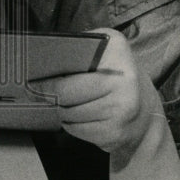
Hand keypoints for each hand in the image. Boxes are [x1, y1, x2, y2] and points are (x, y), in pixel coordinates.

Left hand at [33, 28, 159, 158]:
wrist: (146, 113)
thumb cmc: (115, 76)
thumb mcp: (105, 48)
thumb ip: (80, 45)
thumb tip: (43, 54)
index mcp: (118, 51)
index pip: (71, 63)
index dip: (48, 76)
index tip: (32, 79)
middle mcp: (124, 80)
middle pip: (66, 93)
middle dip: (50, 95)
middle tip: (41, 93)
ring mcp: (122, 109)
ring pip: (69, 113)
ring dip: (62, 110)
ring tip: (67, 103)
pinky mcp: (116, 133)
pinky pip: (78, 130)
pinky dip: (72, 125)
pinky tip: (80, 117)